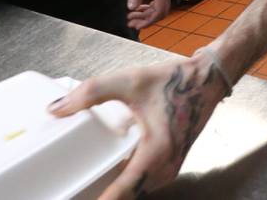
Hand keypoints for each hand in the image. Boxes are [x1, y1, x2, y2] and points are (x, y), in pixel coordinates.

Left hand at [48, 54, 225, 198]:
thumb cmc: (176, 81)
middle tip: (74, 191)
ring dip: (116, 192)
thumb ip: (93, 92)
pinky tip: (111, 171)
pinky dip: (127, 183)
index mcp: (156, 153)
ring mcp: (170, 167)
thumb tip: (57, 108)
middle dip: (102, 196)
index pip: (120, 194)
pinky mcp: (171, 163)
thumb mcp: (132, 81)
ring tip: (87, 184)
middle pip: (127, 197)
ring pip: (137, 192)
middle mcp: (165, 167)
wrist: (208, 78)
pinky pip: (145, 183)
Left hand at [127, 0, 174, 29]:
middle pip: (160, 13)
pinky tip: (140, 6)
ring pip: (159, 8)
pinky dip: (149, 8)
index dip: (148, 22)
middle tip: (130, 22)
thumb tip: (131, 7)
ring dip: (146, 15)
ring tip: (132, 16)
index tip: (135, 25)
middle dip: (145, 20)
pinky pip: (159, 2)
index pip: (159, 12)